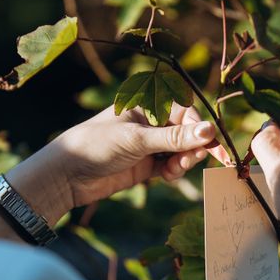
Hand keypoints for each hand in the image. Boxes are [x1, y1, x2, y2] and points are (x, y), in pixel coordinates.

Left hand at [48, 103, 228, 208]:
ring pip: (181, 150)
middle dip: (193, 146)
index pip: (185, 112)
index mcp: (146, 104)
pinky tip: (168, 176)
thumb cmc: (97, 145)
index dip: (200, 128)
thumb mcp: (138, 139)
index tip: (212, 144)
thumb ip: (175, 137)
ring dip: (184, 160)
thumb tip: (210, 131)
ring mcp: (149, 144)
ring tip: (175, 169)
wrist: (68, 175)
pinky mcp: (146, 165)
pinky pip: (171, 165)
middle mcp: (150, 122)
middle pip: (187, 132)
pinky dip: (175, 171)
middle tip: (192, 159)